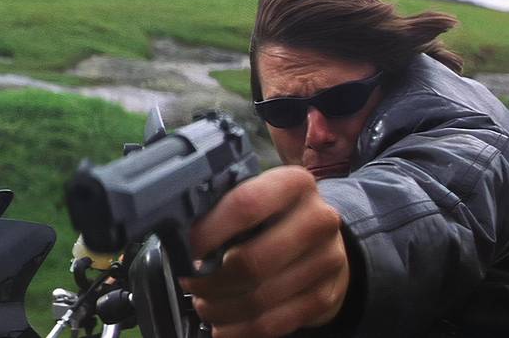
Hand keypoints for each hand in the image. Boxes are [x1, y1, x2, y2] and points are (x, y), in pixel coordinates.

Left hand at [179, 166, 349, 337]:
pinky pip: (271, 324)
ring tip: (205, 304)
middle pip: (252, 261)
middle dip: (210, 280)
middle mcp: (318, 219)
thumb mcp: (258, 197)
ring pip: (258, 299)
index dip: (209, 231)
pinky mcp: (325, 297)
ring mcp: (328, 260)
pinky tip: (222, 324)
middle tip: (192, 282)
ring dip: (219, 308)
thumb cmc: (276, 219)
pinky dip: (237, 330)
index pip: (246, 205)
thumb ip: (225, 208)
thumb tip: (180, 235)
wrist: (324, 243)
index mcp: (295, 184)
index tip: (189, 248)